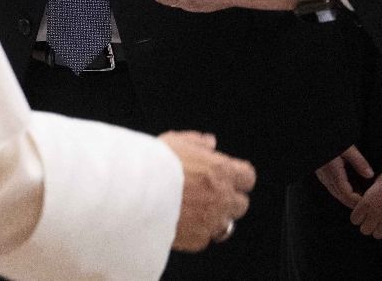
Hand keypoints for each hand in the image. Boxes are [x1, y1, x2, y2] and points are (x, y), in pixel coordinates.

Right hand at [159, 131, 254, 251]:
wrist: (134, 193)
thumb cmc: (154, 165)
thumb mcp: (175, 142)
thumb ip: (197, 142)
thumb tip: (209, 142)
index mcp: (221, 170)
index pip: (247, 177)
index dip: (238, 178)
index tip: (228, 178)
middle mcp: (222, 197)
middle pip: (240, 204)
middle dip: (228, 200)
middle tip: (209, 195)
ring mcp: (211, 220)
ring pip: (225, 224)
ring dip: (214, 218)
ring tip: (193, 212)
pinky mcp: (197, 239)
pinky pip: (204, 238)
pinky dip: (196, 232)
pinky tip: (180, 222)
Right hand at [315, 145, 374, 208]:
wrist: (314, 137)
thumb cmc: (329, 140)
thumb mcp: (348, 149)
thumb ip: (359, 162)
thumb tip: (370, 174)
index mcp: (334, 173)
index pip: (347, 195)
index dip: (357, 201)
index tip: (367, 203)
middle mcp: (327, 178)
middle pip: (341, 197)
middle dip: (353, 202)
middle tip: (366, 203)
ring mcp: (323, 176)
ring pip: (336, 193)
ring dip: (348, 197)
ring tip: (360, 196)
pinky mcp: (321, 173)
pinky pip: (332, 186)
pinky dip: (342, 190)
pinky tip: (349, 186)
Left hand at [349, 172, 381, 241]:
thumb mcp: (376, 181)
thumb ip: (369, 194)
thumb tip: (365, 199)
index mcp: (366, 203)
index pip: (354, 219)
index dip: (358, 216)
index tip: (363, 213)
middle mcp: (375, 214)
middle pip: (364, 230)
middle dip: (368, 225)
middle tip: (373, 219)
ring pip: (378, 235)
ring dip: (380, 230)